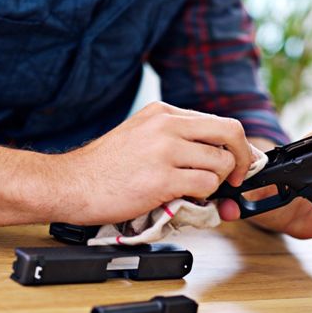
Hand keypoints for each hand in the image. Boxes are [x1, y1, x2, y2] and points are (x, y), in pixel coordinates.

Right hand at [55, 101, 259, 224]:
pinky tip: (182, 199)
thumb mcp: (140, 136)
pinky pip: (205, 186)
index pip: (218, 122)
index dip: (236, 146)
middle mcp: (167, 125)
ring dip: (215, 185)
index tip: (239, 163)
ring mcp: (165, 150)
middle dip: (241, 159)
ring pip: (220, 164)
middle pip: (230, 132)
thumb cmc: (103, 168)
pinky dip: (202, 197)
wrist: (70, 183)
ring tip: (192, 192)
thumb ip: (175, 140)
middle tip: (235, 178)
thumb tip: (214, 158)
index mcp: (163, 113)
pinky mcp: (162, 178)